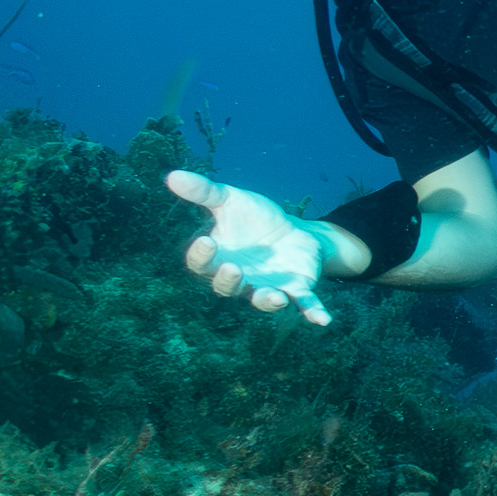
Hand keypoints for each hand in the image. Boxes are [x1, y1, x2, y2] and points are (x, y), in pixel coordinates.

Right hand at [167, 170, 333, 325]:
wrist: (292, 229)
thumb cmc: (254, 219)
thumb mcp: (231, 200)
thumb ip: (205, 192)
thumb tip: (172, 175)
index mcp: (219, 259)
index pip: (202, 264)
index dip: (201, 256)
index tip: (206, 240)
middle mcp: (241, 279)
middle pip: (227, 287)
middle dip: (229, 279)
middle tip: (233, 267)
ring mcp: (268, 286)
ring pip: (262, 300)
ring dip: (266, 300)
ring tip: (273, 296)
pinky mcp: (296, 288)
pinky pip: (304, 303)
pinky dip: (313, 311)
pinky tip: (324, 319)